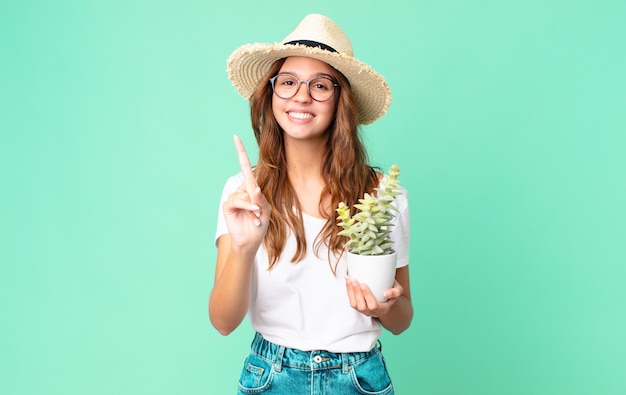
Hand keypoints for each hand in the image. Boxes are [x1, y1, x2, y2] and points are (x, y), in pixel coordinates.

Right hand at [222, 135, 270, 249]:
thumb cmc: (260, 224)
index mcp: (252, 188)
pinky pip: (238, 200)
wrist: (251, 240)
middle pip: (247, 179)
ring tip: (256, 218)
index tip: (235, 137)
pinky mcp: (228, 205)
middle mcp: (242, 189)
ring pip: (245, 193)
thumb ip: (261, 199)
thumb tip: (254, 188)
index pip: (245, 166)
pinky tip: (253, 215)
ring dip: (254, 207)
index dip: (241, 152)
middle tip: (260, 212)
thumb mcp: (266, 210)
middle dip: (257, 197)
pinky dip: (247, 207)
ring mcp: (234, 197)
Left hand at [345, 276, 403, 317]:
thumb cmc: (392, 290)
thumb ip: (396, 292)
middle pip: (362, 306)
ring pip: (354, 305)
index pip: (373, 306)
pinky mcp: (358, 307)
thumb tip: (386, 293)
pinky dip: (348, 291)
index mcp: (383, 309)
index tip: (363, 284)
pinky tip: (347, 281)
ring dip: (350, 291)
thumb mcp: (398, 290)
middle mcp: (373, 313)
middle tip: (354, 279)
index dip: (367, 296)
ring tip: (349, 279)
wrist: (386, 292)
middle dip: (356, 292)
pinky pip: (351, 302)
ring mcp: (364, 311)